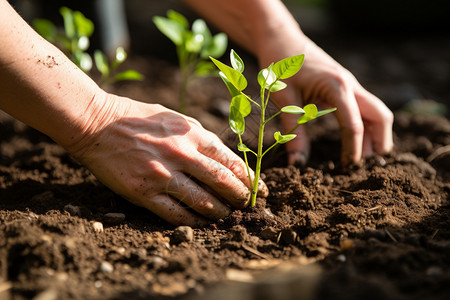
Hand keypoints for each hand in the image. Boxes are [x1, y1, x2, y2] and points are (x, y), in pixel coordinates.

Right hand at [68, 94, 267, 225]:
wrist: (95, 124)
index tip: (258, 189)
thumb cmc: (136, 117)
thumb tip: (222, 157)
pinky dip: (193, 222)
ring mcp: (162, 174)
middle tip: (247, 205)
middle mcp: (181, 154)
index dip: (249, 178)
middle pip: (222, 182)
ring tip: (226, 216)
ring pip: (203, 202)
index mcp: (191, 133)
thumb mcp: (174, 118)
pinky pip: (175, 214)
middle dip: (241, 198)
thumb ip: (198, 136)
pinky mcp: (143, 192)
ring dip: (220, 213)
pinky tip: (202, 224)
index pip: (230, 160)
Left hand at [259, 40, 393, 165]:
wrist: (281, 39)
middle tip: (362, 167)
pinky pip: (364, 109)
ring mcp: (351, 86)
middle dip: (378, 143)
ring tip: (360, 159)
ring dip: (374, 136)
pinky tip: (354, 141)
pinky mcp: (346, 88)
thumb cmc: (280, 65)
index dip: (354, 150)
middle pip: (380, 117)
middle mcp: (350, 85)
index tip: (347, 169)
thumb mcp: (284, 100)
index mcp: (337, 86)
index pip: (355, 124)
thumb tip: (296, 164)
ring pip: (376, 113)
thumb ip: (293, 132)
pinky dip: (365, 127)